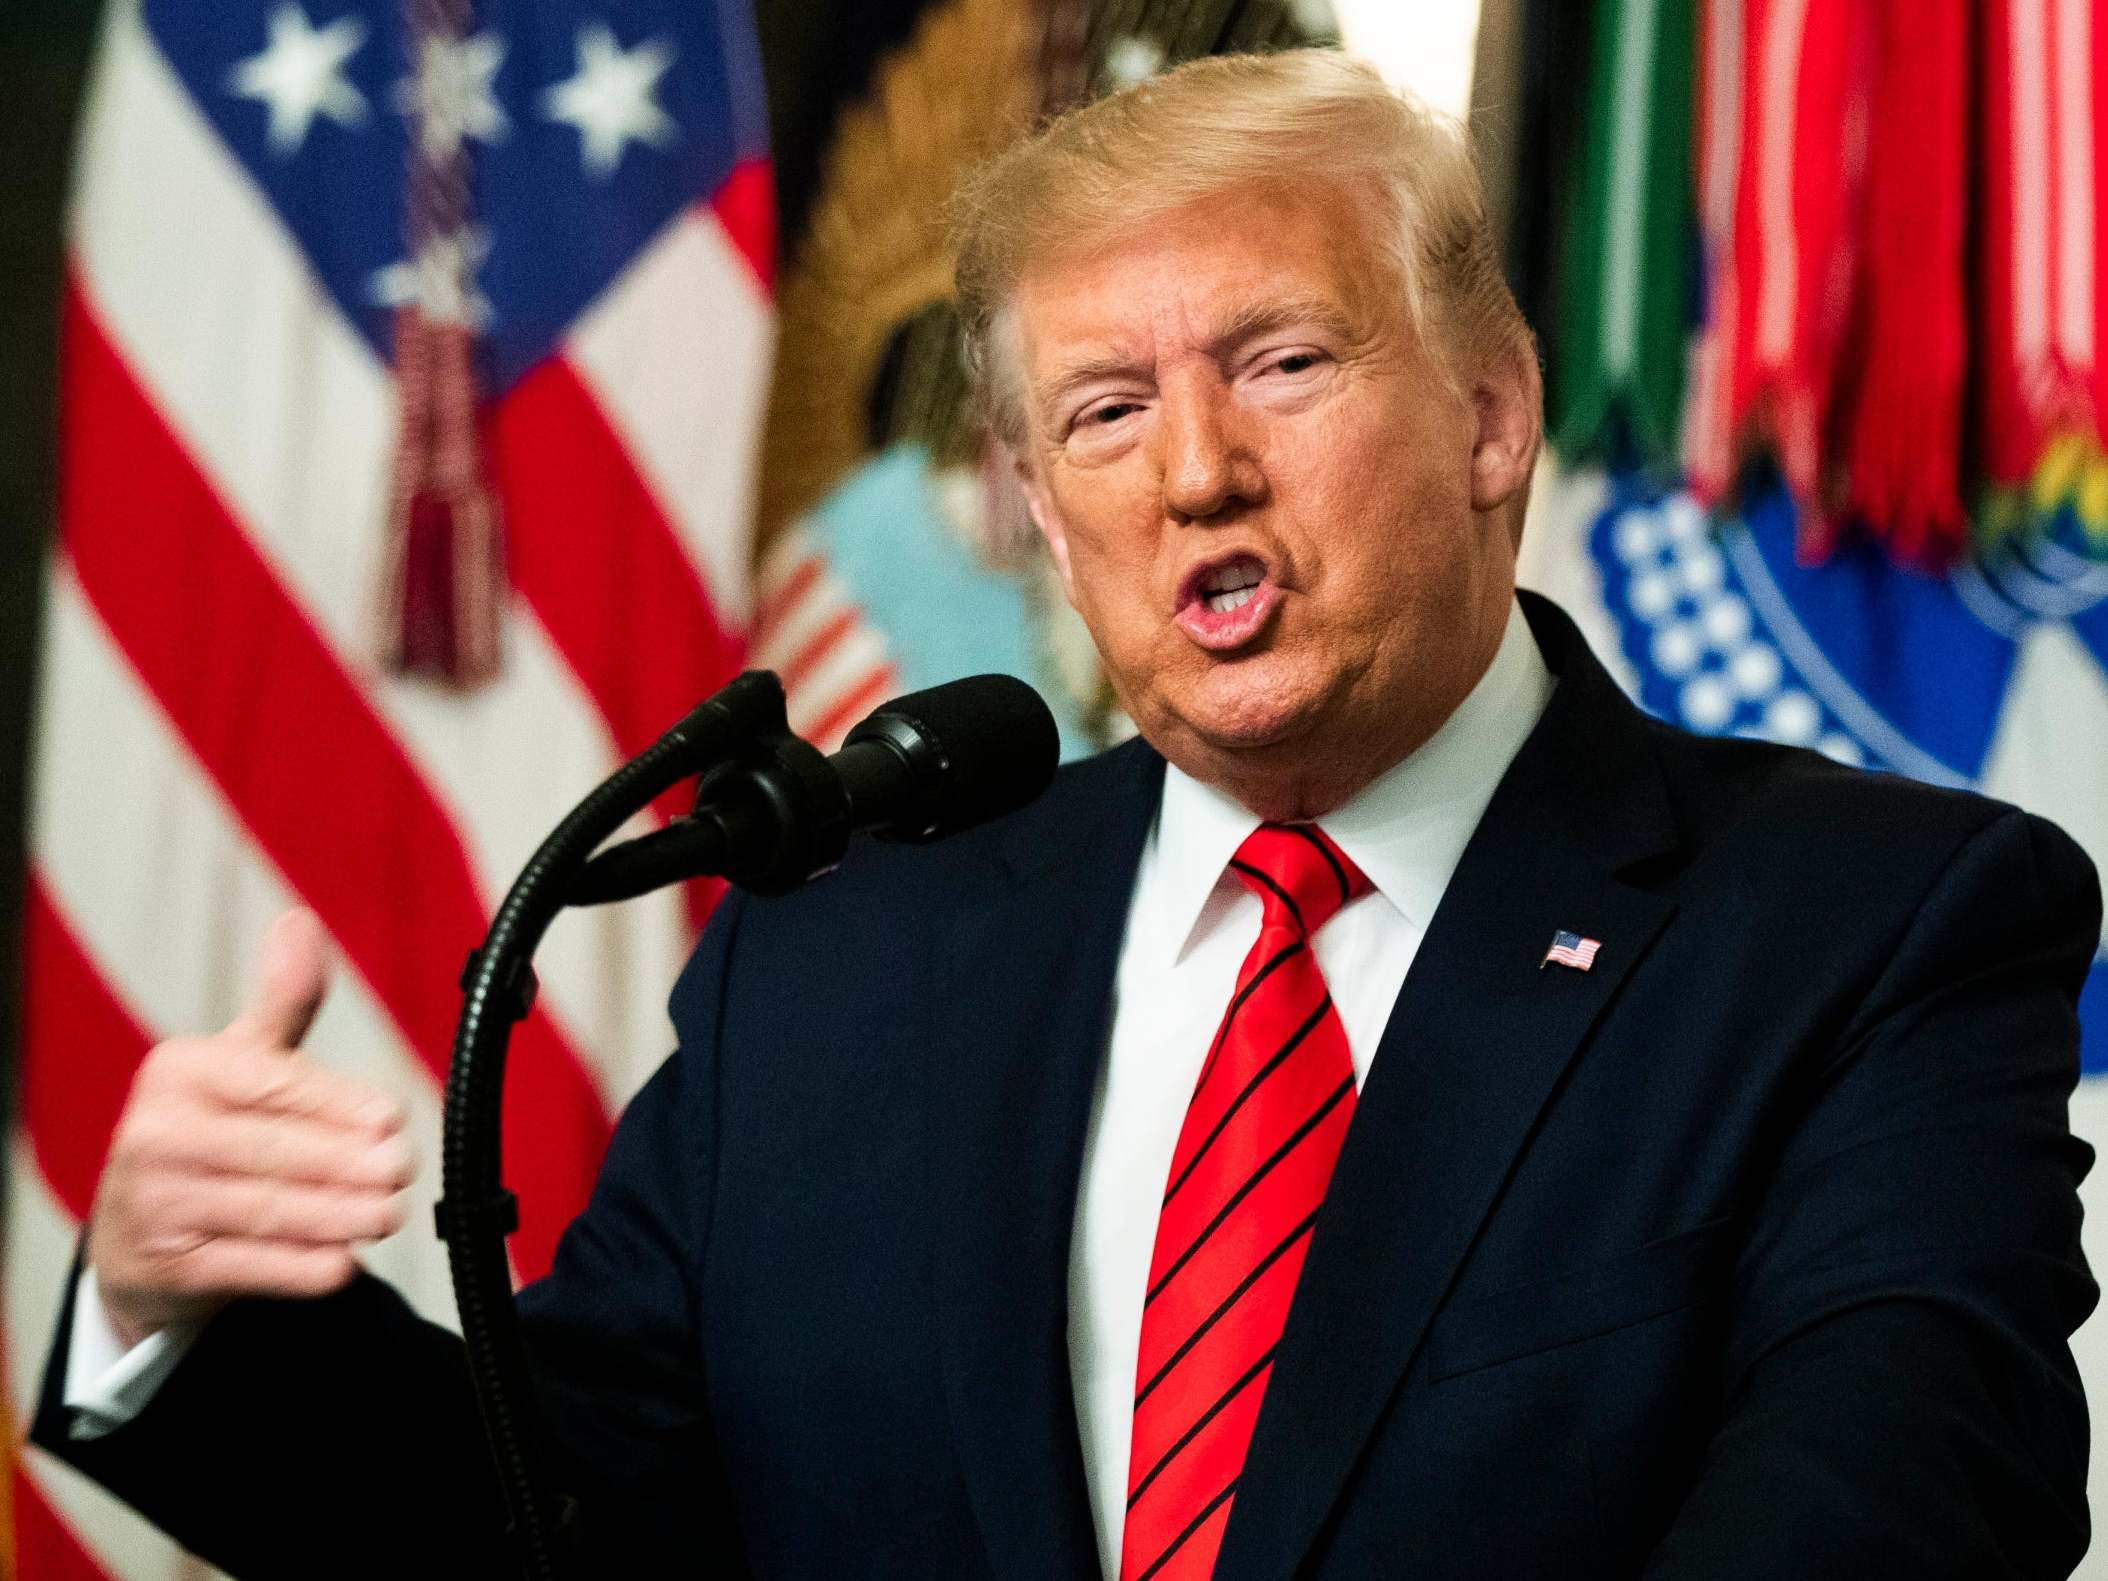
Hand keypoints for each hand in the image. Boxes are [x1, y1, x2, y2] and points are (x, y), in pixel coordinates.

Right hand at [84, 909, 415, 1350]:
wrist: (137, 1236)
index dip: (338, 1107)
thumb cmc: (206, 1133)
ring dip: (337, 1217)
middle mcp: (157, 1134)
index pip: (276, 1087)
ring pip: (267, 1211)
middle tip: (401, 1172)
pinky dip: (299, 1268)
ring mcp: (154, 1204)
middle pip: (276, 1152)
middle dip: (348, 1165)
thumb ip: (282, 1003)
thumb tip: (300, 923)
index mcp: (181, 1072)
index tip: (392, 1121)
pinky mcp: (165, 1268)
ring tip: (387, 1214)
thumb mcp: (236, 1063)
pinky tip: (341, 1264)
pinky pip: (247, 1268)